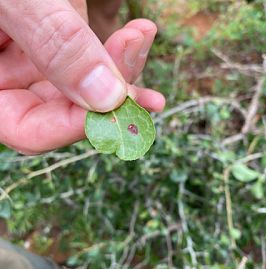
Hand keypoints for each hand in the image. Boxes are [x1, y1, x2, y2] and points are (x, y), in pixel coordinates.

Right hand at [0, 1, 164, 153]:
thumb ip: (55, 43)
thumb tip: (107, 98)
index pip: (29, 129)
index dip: (72, 126)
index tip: (114, 106)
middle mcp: (12, 78)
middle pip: (66, 113)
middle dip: (109, 100)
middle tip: (144, 89)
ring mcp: (38, 61)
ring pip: (88, 91)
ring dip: (123, 73)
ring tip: (141, 38)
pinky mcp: (64, 41)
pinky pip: (95, 62)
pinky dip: (119, 53)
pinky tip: (138, 35)